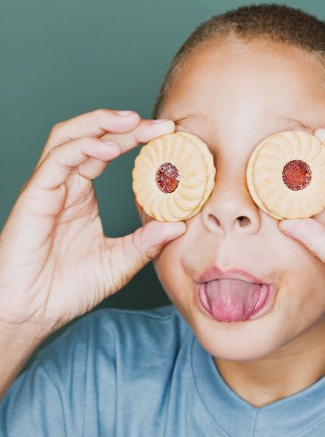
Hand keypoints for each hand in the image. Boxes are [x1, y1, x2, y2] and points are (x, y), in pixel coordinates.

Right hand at [0, 110, 184, 339]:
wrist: (33, 313)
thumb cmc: (68, 288)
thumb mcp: (121, 262)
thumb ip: (147, 242)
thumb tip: (180, 224)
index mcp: (82, 195)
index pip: (108, 150)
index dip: (136, 138)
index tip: (169, 135)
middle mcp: (64, 185)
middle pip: (90, 136)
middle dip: (124, 124)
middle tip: (160, 125)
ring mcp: (48, 188)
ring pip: (68, 138)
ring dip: (101, 124)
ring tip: (134, 122)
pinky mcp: (34, 197)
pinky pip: (57, 160)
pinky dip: (83, 148)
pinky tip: (110, 149)